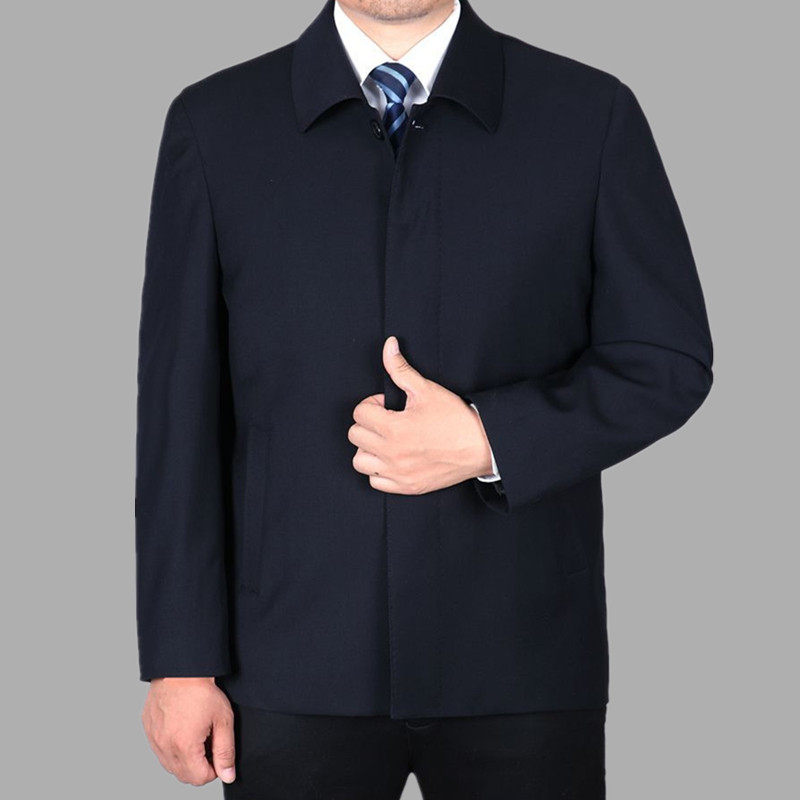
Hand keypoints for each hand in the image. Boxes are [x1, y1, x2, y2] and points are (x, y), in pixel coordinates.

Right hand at [142, 677, 235, 785]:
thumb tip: (228, 775)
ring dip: (186, 758)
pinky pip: (161, 751)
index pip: (199, 779)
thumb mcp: (223, 720)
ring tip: (197, 734)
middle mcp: (165, 747)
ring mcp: (154, 740)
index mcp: (184, 747)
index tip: (218, 752)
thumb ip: (226, 751)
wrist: (180, 670)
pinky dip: (173, 747)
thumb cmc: (202, 691)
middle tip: (209, 742)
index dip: (214, 769)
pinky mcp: (149, 731)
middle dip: (200, 766)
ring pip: (171, 765)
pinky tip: (184, 728)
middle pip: (184, 775)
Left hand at [349, 336, 493, 493]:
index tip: (388, 406)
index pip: (359, 413)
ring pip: (360, 461)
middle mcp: (391, 453)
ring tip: (385, 440)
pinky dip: (379, 470)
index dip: (373, 404)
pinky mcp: (406, 486)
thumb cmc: (456, 418)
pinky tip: (393, 458)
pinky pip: (375, 482)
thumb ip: (400, 368)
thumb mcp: (426, 389)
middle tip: (387, 420)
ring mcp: (398, 473)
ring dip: (368, 448)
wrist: (481, 446)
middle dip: (368, 423)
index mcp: (393, 428)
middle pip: (355, 435)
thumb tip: (388, 346)